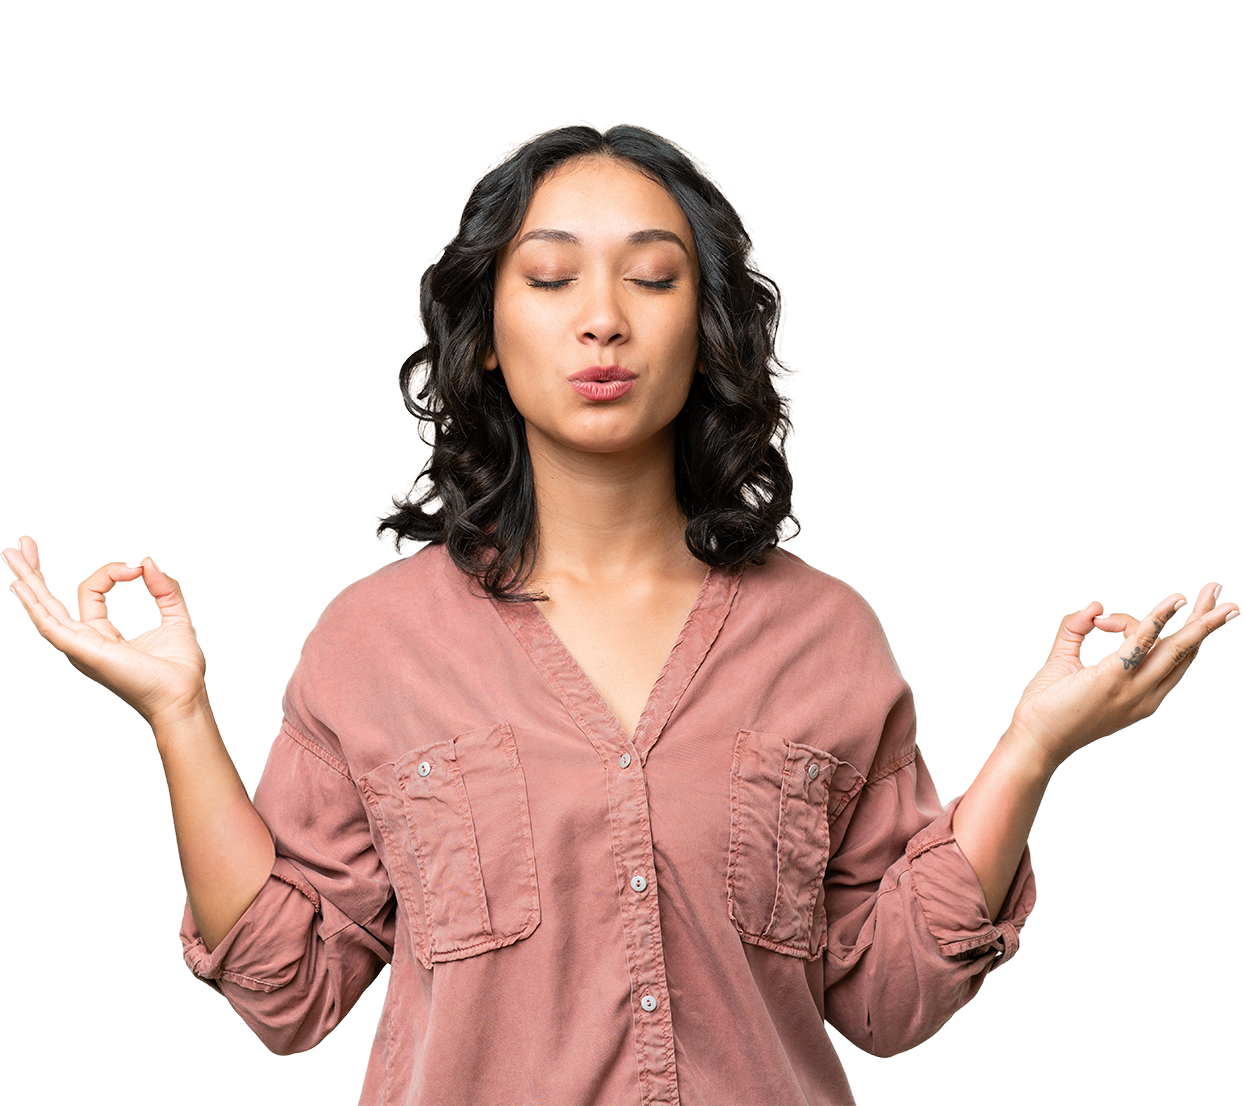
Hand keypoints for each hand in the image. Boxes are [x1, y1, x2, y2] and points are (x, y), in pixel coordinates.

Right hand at [3, 535, 207, 725]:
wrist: (183, 695)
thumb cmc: (179, 670)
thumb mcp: (176, 618)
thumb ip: (165, 590)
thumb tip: (149, 564)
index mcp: (105, 636)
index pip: (92, 592)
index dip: (112, 572)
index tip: (137, 568)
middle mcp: (86, 642)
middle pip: (51, 602)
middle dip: (35, 573)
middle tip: (22, 544)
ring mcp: (81, 648)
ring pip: (44, 610)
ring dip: (28, 581)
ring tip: (12, 553)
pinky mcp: (83, 651)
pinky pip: (51, 626)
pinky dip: (35, 606)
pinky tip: (21, 587)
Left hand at [1009, 582, 1239, 771]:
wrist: (1034, 738)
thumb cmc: (1048, 707)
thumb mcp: (1064, 662)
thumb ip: (1076, 631)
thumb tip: (1093, 606)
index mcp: (1141, 695)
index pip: (1163, 656)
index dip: (1142, 626)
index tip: (1099, 618)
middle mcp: (1145, 694)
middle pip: (1184, 653)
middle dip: (1205, 623)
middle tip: (1221, 596)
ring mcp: (1133, 689)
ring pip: (1176, 648)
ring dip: (1199, 620)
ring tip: (1214, 593)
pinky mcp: (1114, 680)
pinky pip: (1142, 642)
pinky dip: (1157, 619)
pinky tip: (1173, 602)